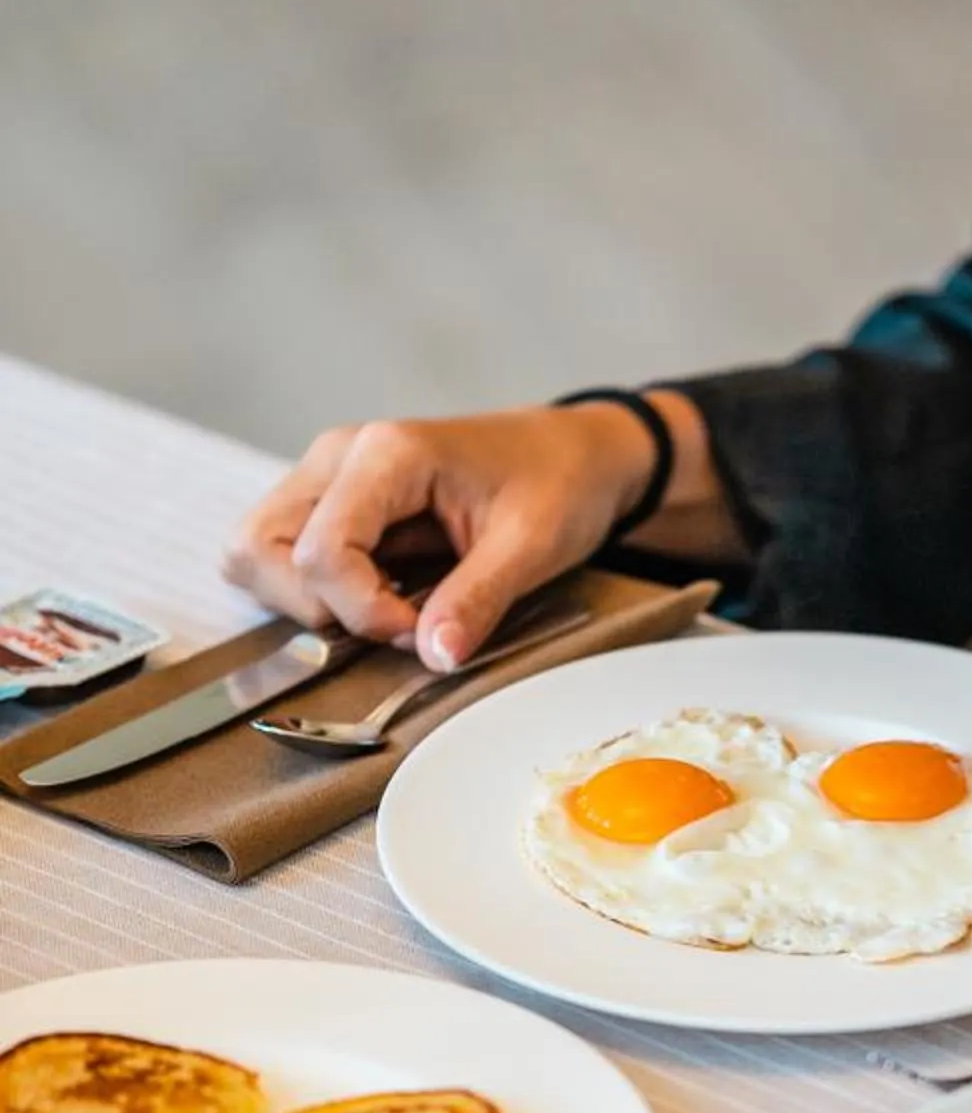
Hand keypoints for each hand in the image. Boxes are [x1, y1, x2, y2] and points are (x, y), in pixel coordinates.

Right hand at [222, 402, 658, 671]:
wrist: (572, 454)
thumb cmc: (557, 484)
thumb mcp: (533, 547)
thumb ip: (477, 601)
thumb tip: (434, 658)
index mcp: (386, 454)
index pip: (321, 551)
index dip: (363, 611)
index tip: (421, 630)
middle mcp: (338, 458)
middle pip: (259, 548)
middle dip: (318, 608)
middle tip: (394, 622)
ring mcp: (327, 477)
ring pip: (256, 552)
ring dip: (307, 601)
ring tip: (384, 610)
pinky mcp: (332, 502)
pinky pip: (285, 555)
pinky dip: (318, 592)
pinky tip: (379, 597)